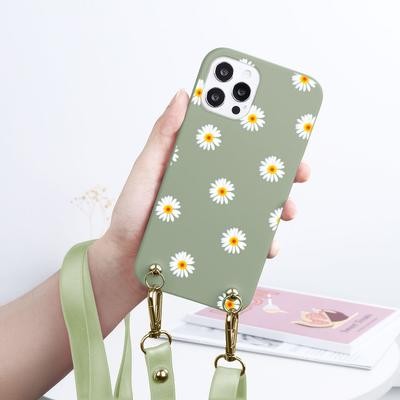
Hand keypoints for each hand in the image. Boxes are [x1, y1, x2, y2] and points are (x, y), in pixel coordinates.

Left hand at [89, 90, 310, 308]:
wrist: (127, 261)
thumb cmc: (131, 214)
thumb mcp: (146, 169)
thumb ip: (164, 135)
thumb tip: (184, 94)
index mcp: (198, 165)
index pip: (233, 142)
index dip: (258, 131)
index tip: (281, 120)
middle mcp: (214, 188)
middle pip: (255, 175)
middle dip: (283, 171)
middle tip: (299, 169)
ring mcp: (220, 215)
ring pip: (260, 207)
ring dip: (282, 206)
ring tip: (287, 210)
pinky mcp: (221, 242)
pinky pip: (251, 239)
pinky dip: (266, 241)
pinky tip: (269, 244)